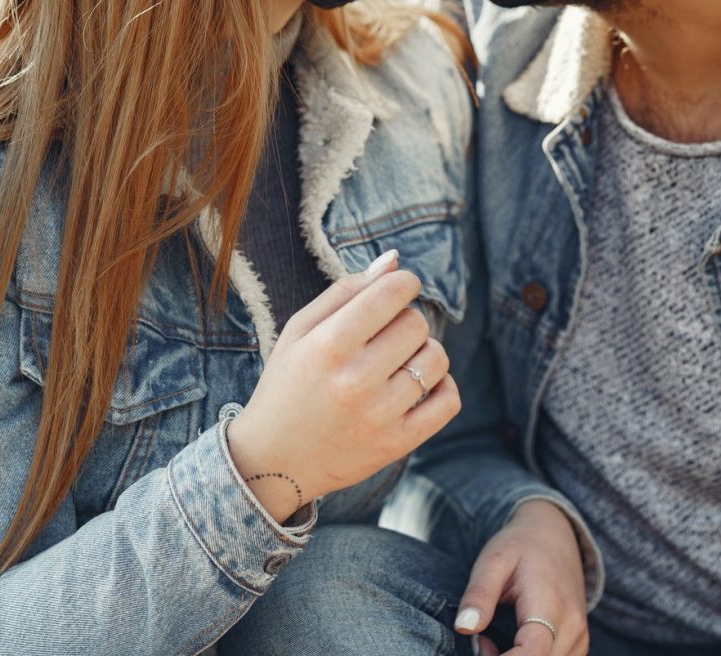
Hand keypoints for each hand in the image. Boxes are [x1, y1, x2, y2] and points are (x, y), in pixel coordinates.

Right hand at [226, 251, 460, 520]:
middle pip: (417, 323)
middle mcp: (356, 379)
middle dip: (406, 320)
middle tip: (386, 334)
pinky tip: (419, 384)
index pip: (393, 293)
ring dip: (424, 352)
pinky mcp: (397, 444)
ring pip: (437, 359)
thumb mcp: (301, 329)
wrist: (272, 461)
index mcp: (330, 344)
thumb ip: (347, 289)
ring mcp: (379, 414)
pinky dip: (442, 386)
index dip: (404, 283)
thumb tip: (395, 260)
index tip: (398, 290)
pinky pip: (448, 401)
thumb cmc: (287, 384)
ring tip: (398, 361)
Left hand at [454, 500, 587, 655]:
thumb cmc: (520, 546)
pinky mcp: (579, 644)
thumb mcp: (493, 559)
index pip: (532, 654)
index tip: (480, 647)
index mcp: (550, 604)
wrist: (554, 534)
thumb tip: (464, 627)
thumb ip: (479, 594)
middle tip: (480, 641)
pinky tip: (512, 645)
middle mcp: (572, 626)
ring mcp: (579, 637)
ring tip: (492, 640)